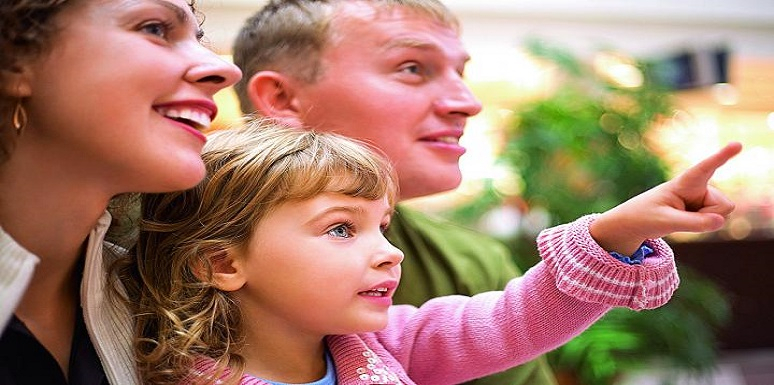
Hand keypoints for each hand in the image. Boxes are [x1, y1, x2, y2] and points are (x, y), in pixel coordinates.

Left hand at [590, 142, 742, 254]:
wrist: (634, 223)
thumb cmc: (645, 217)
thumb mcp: (665, 222)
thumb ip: (693, 223)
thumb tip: (720, 221)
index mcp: (684, 182)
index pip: (705, 168)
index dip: (722, 156)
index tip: (737, 144)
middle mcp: (697, 186)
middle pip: (723, 205)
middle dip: (708, 216)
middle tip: (678, 216)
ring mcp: (702, 197)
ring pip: (721, 214)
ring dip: (704, 221)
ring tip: (679, 217)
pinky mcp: (703, 207)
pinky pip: (716, 220)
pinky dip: (703, 225)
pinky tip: (685, 220)